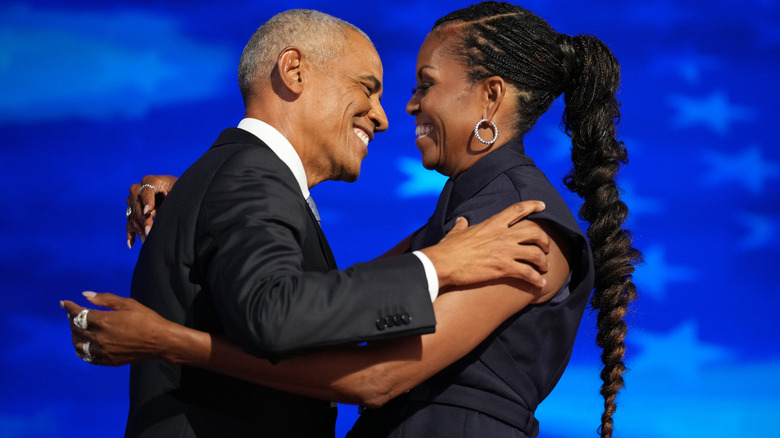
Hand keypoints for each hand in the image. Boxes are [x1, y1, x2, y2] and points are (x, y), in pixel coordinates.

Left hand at [61, 292, 170, 365]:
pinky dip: (82, 351)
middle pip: (76, 329)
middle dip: (71, 320)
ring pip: (79, 344)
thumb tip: (85, 295)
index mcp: (103, 321)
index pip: (79, 314)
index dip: (69, 307)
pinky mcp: (108, 361)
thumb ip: (105, 299)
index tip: (64, 303)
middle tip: (72, 315)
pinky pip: (88, 358)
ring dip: (74, 336)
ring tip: (77, 330)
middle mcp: (99, 337)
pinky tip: (82, 347)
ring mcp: (103, 351)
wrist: (160, 341)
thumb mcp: (128, 304)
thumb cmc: (146, 319)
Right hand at [126, 174, 177, 247]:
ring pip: (133, 216)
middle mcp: (138, 189)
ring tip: (147, 240)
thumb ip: (172, 198)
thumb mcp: (179, 191)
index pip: (146, 190)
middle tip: (150, 232)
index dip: (147, 201)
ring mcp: (133, 201)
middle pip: (138, 205)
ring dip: (139, 229)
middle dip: (144, 220)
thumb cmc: (180, 191)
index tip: (148, 212)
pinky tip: (132, 244)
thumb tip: (163, 212)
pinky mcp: (132, 212)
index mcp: (151, 181)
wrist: (176, 194)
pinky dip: (130, 234)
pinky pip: (129, 224)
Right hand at [421, 200, 550, 288]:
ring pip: (536, 254)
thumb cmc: (449, 248)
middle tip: (546, 247)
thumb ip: (462, 225)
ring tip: (544, 267)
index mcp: (493, 223)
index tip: (542, 205)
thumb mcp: (456, 232)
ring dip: (543, 261)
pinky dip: (537, 279)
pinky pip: (528, 273)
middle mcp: (503, 235)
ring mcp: (505, 252)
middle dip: (544, 240)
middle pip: (535, 232)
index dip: (532, 205)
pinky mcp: (504, 268)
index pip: (517, 209)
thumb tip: (461, 220)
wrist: (444, 263)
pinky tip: (540, 283)